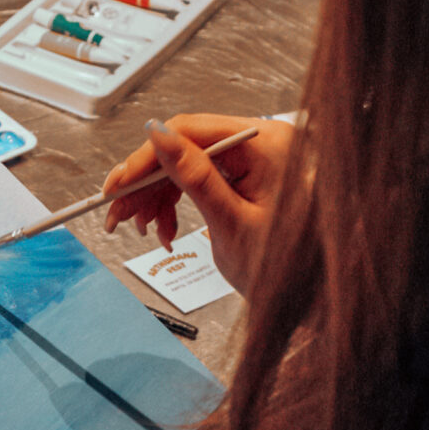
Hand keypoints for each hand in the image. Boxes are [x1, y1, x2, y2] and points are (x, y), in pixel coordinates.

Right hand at [103, 113, 293, 295]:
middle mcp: (261, 144)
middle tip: (118, 212)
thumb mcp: (231, 223)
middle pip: (184, 148)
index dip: (146, 158)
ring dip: (157, 198)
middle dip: (147, 185)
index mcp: (267, 145)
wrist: (310, 298)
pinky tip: (167, 230)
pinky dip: (176, 204)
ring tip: (145, 230)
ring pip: (186, 166)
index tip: (118, 185)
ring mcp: (254, 160)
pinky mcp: (246, 177)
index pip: (189, 131)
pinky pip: (199, 180)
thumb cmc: (285, 267)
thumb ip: (194, 177)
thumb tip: (158, 135)